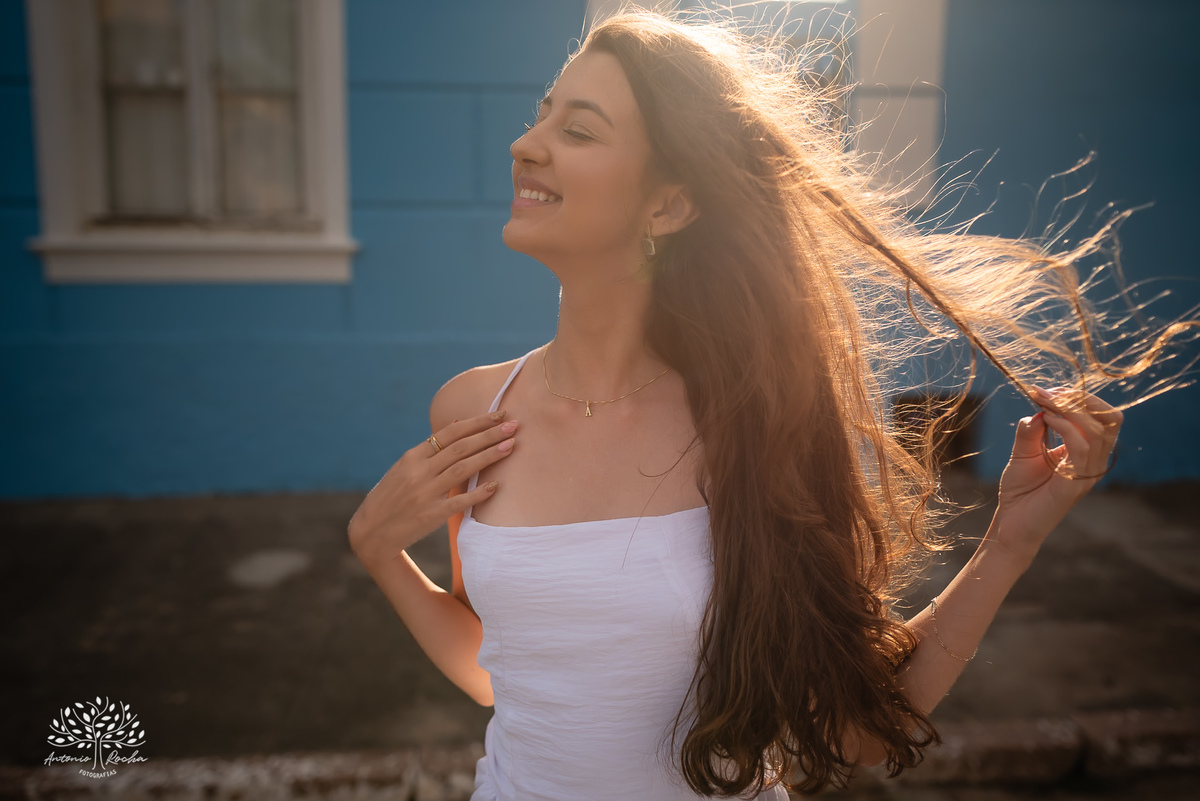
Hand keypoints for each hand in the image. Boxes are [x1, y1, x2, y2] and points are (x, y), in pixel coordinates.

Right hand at [348, 412, 517, 566]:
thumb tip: (458, 422)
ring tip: (511, 445)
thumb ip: (431, 448)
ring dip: (489, 455)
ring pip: (463, 468)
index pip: (450, 433)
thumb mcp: (405, 467)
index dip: (477, 422)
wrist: (372, 532)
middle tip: (514, 425)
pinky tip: (496, 486)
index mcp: (413, 456)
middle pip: (461, 447)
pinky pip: (459, 501)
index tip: (499, 414)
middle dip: (489, 434)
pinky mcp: (431, 515)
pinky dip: (478, 493)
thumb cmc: (392, 496)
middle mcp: (419, 471)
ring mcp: (425, 493)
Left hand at [990, 386, 1122, 562]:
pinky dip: (1067, 428)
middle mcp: (1094, 462)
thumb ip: (1033, 430)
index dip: (1078, 397)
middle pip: (1110, 419)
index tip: (1045, 390)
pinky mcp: (1075, 484)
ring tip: (1045, 403)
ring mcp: (1088, 473)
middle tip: (1048, 393)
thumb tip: (1041, 408)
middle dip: (1081, 398)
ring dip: (1071, 409)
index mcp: (1087, 452)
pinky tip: (1048, 420)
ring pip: (1100, 430)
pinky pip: (1083, 448)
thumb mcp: (1023, 452)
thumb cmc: (1020, 490)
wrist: (1011, 523)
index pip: (1101, 416)